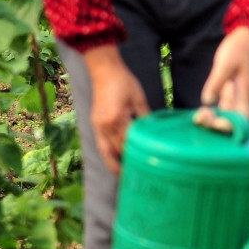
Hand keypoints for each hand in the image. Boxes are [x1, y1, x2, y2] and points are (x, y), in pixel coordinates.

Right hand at [83, 46, 149, 174]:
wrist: (104, 70)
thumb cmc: (125, 82)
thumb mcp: (139, 99)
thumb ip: (146, 117)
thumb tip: (154, 133)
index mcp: (118, 118)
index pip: (128, 143)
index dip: (136, 156)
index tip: (146, 167)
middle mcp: (105, 125)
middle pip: (116, 150)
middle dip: (125, 164)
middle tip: (137, 177)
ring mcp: (97, 125)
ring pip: (104, 151)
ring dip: (113, 164)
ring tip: (123, 176)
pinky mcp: (95, 123)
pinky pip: (101, 144)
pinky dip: (107, 154)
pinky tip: (114, 161)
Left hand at [201, 26, 248, 119]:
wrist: (246, 38)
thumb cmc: (238, 49)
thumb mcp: (224, 64)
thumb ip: (215, 82)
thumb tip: (207, 101)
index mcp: (246, 94)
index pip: (242, 120)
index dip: (229, 126)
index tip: (211, 121)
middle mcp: (243, 99)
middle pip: (234, 121)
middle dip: (217, 124)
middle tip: (200, 117)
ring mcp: (237, 97)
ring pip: (227, 116)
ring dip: (213, 120)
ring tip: (198, 117)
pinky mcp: (230, 93)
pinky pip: (222, 108)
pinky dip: (213, 112)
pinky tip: (202, 111)